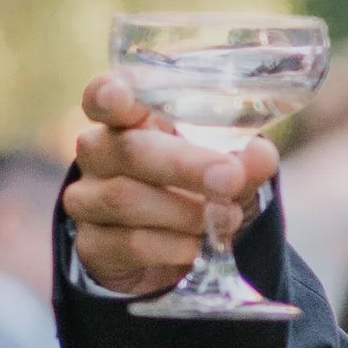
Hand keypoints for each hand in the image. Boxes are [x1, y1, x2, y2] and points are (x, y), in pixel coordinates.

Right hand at [66, 73, 279, 299]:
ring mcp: (86, 199)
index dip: (108, 93)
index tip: (119, 97)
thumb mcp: (227, 173)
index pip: (103, 97)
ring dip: (185, 211)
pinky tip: (197, 247)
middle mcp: (98, 154)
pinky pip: (130, 243)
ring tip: (226, 218)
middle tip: (230, 177)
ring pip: (125, 199)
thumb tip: (261, 155)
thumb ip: (243, 162)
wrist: (174, 254)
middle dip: (184, 164)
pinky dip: (173, 247)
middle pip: (129, 150)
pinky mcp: (92, 245)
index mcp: (128, 120)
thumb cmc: (196, 192)